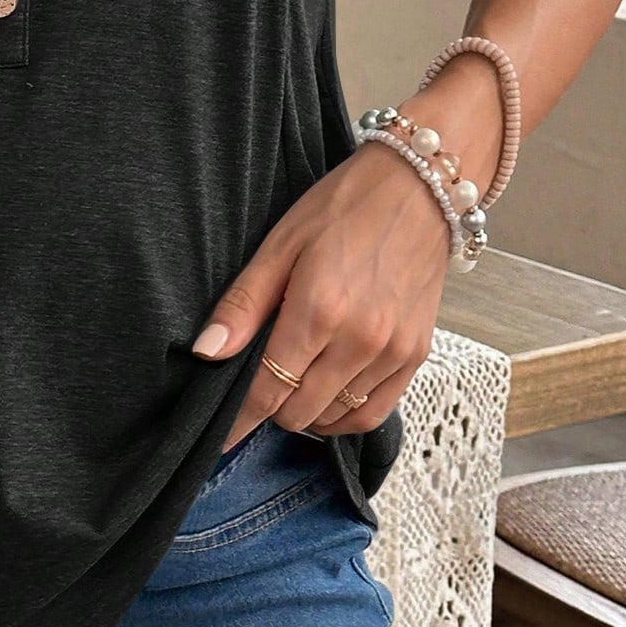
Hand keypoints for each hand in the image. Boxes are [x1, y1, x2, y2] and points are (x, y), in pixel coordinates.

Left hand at [193, 138, 451, 445]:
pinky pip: (375, 412)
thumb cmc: (344, 208)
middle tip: (259, 386)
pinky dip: (346, 415)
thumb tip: (206, 353)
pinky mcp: (417, 355)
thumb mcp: (280, 245)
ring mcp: (393, 352)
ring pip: (336, 418)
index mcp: (319, 311)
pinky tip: (329, 396)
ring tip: (293, 386)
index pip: (268, 390)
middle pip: (300, 412)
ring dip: (307, 412)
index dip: (240, 419)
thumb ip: (244, 305)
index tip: (221, 436)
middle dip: (271, 408)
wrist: (419, 190)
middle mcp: (361, 341)